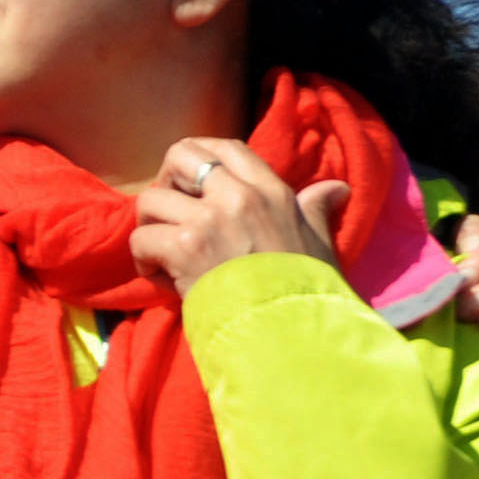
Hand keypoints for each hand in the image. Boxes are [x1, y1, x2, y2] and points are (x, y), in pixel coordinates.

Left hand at [128, 139, 342, 291]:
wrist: (289, 330)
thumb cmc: (305, 290)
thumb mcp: (318, 242)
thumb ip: (317, 210)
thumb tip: (337, 189)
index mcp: (271, 190)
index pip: (226, 147)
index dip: (199, 155)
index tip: (189, 181)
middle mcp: (238, 196)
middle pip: (180, 155)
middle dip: (164, 181)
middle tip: (168, 213)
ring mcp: (208, 219)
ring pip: (150, 199)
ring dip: (148, 226)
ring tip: (162, 252)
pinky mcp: (184, 247)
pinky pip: (140, 239)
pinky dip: (143, 261)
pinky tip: (164, 279)